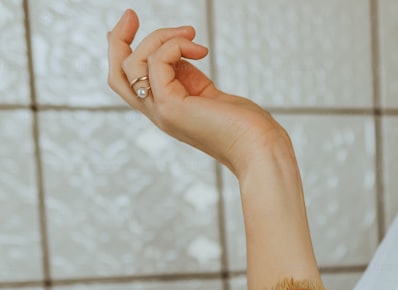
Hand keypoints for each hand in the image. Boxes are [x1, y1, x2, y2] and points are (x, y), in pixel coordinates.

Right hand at [106, 9, 286, 177]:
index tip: (133, 24)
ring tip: (192, 36)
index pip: (128, 81)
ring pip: (134, 63)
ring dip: (161, 37)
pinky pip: (158, 62)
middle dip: (118, 39)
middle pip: (118, 73)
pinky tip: (201, 51)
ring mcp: (161, 111)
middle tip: (132, 14)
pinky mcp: (171, 106)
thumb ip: (190, 77)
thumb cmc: (246, 125)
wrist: (260, 148)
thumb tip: (180, 51)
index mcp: (166, 109)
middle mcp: (158, 112)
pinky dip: (176, 46)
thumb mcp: (209, 93)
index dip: (123, 51)